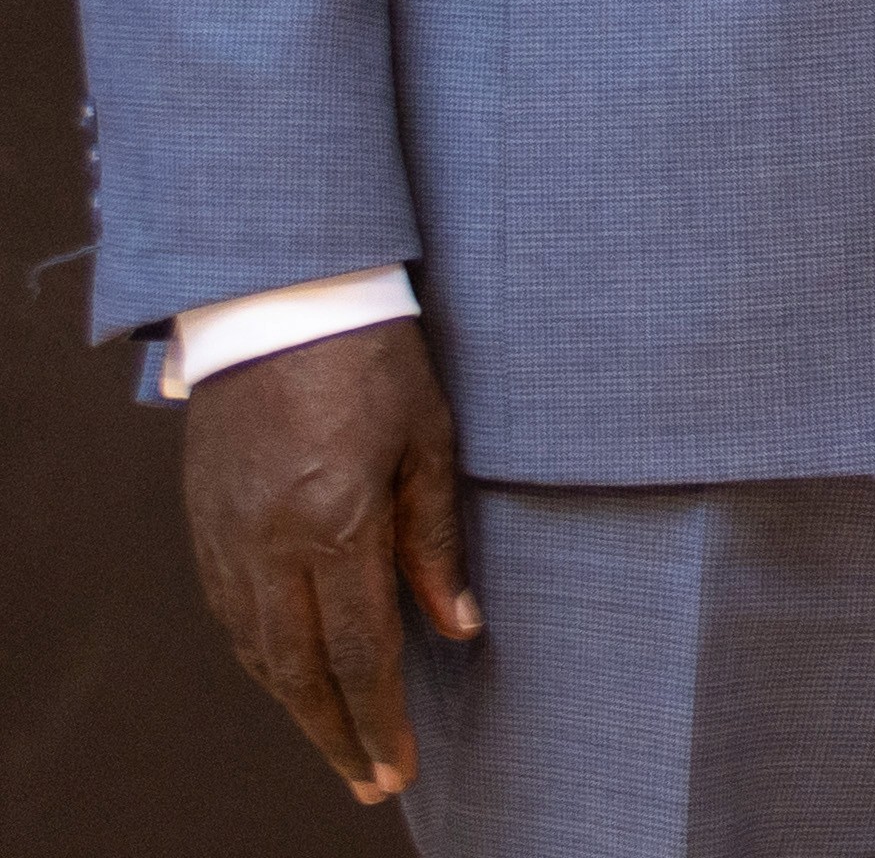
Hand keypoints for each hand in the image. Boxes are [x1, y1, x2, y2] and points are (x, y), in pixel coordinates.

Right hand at [183, 319, 471, 805]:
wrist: (281, 302)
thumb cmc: (374, 359)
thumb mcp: (430, 441)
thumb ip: (435, 543)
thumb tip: (458, 627)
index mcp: (336, 523)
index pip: (359, 651)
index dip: (380, 719)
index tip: (398, 766)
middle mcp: (271, 544)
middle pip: (299, 671)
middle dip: (338, 736)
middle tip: (370, 784)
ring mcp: (228, 538)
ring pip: (257, 652)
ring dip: (297, 708)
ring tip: (338, 747)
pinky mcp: (206, 525)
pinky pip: (230, 615)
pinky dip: (261, 661)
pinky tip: (288, 680)